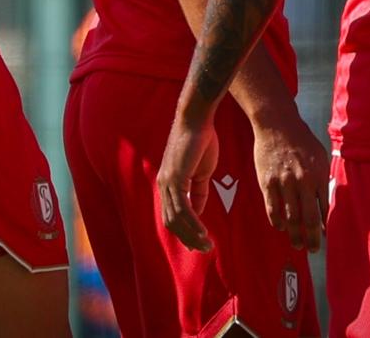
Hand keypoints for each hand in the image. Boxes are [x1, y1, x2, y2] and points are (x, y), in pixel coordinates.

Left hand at [158, 115, 221, 252]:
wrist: (197, 120)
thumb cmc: (201, 141)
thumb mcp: (201, 172)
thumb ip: (198, 192)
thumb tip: (198, 212)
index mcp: (168, 183)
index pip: (171, 215)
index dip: (183, 232)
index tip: (197, 243)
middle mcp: (164, 185)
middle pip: (171, 222)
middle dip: (187, 238)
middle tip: (203, 249)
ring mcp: (168, 182)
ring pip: (176, 218)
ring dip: (191, 235)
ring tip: (206, 245)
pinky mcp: (176, 179)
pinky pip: (183, 208)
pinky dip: (193, 223)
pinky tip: (203, 232)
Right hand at [250, 111, 329, 251]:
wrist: (277, 124)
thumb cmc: (301, 140)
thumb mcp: (319, 156)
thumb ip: (322, 178)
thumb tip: (325, 202)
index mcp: (318, 175)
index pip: (324, 209)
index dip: (325, 226)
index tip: (325, 237)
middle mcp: (303, 182)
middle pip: (309, 219)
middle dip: (312, 238)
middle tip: (313, 249)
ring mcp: (284, 183)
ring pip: (291, 218)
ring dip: (295, 235)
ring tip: (297, 244)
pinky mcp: (267, 183)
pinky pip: (273, 209)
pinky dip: (278, 221)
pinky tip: (281, 227)